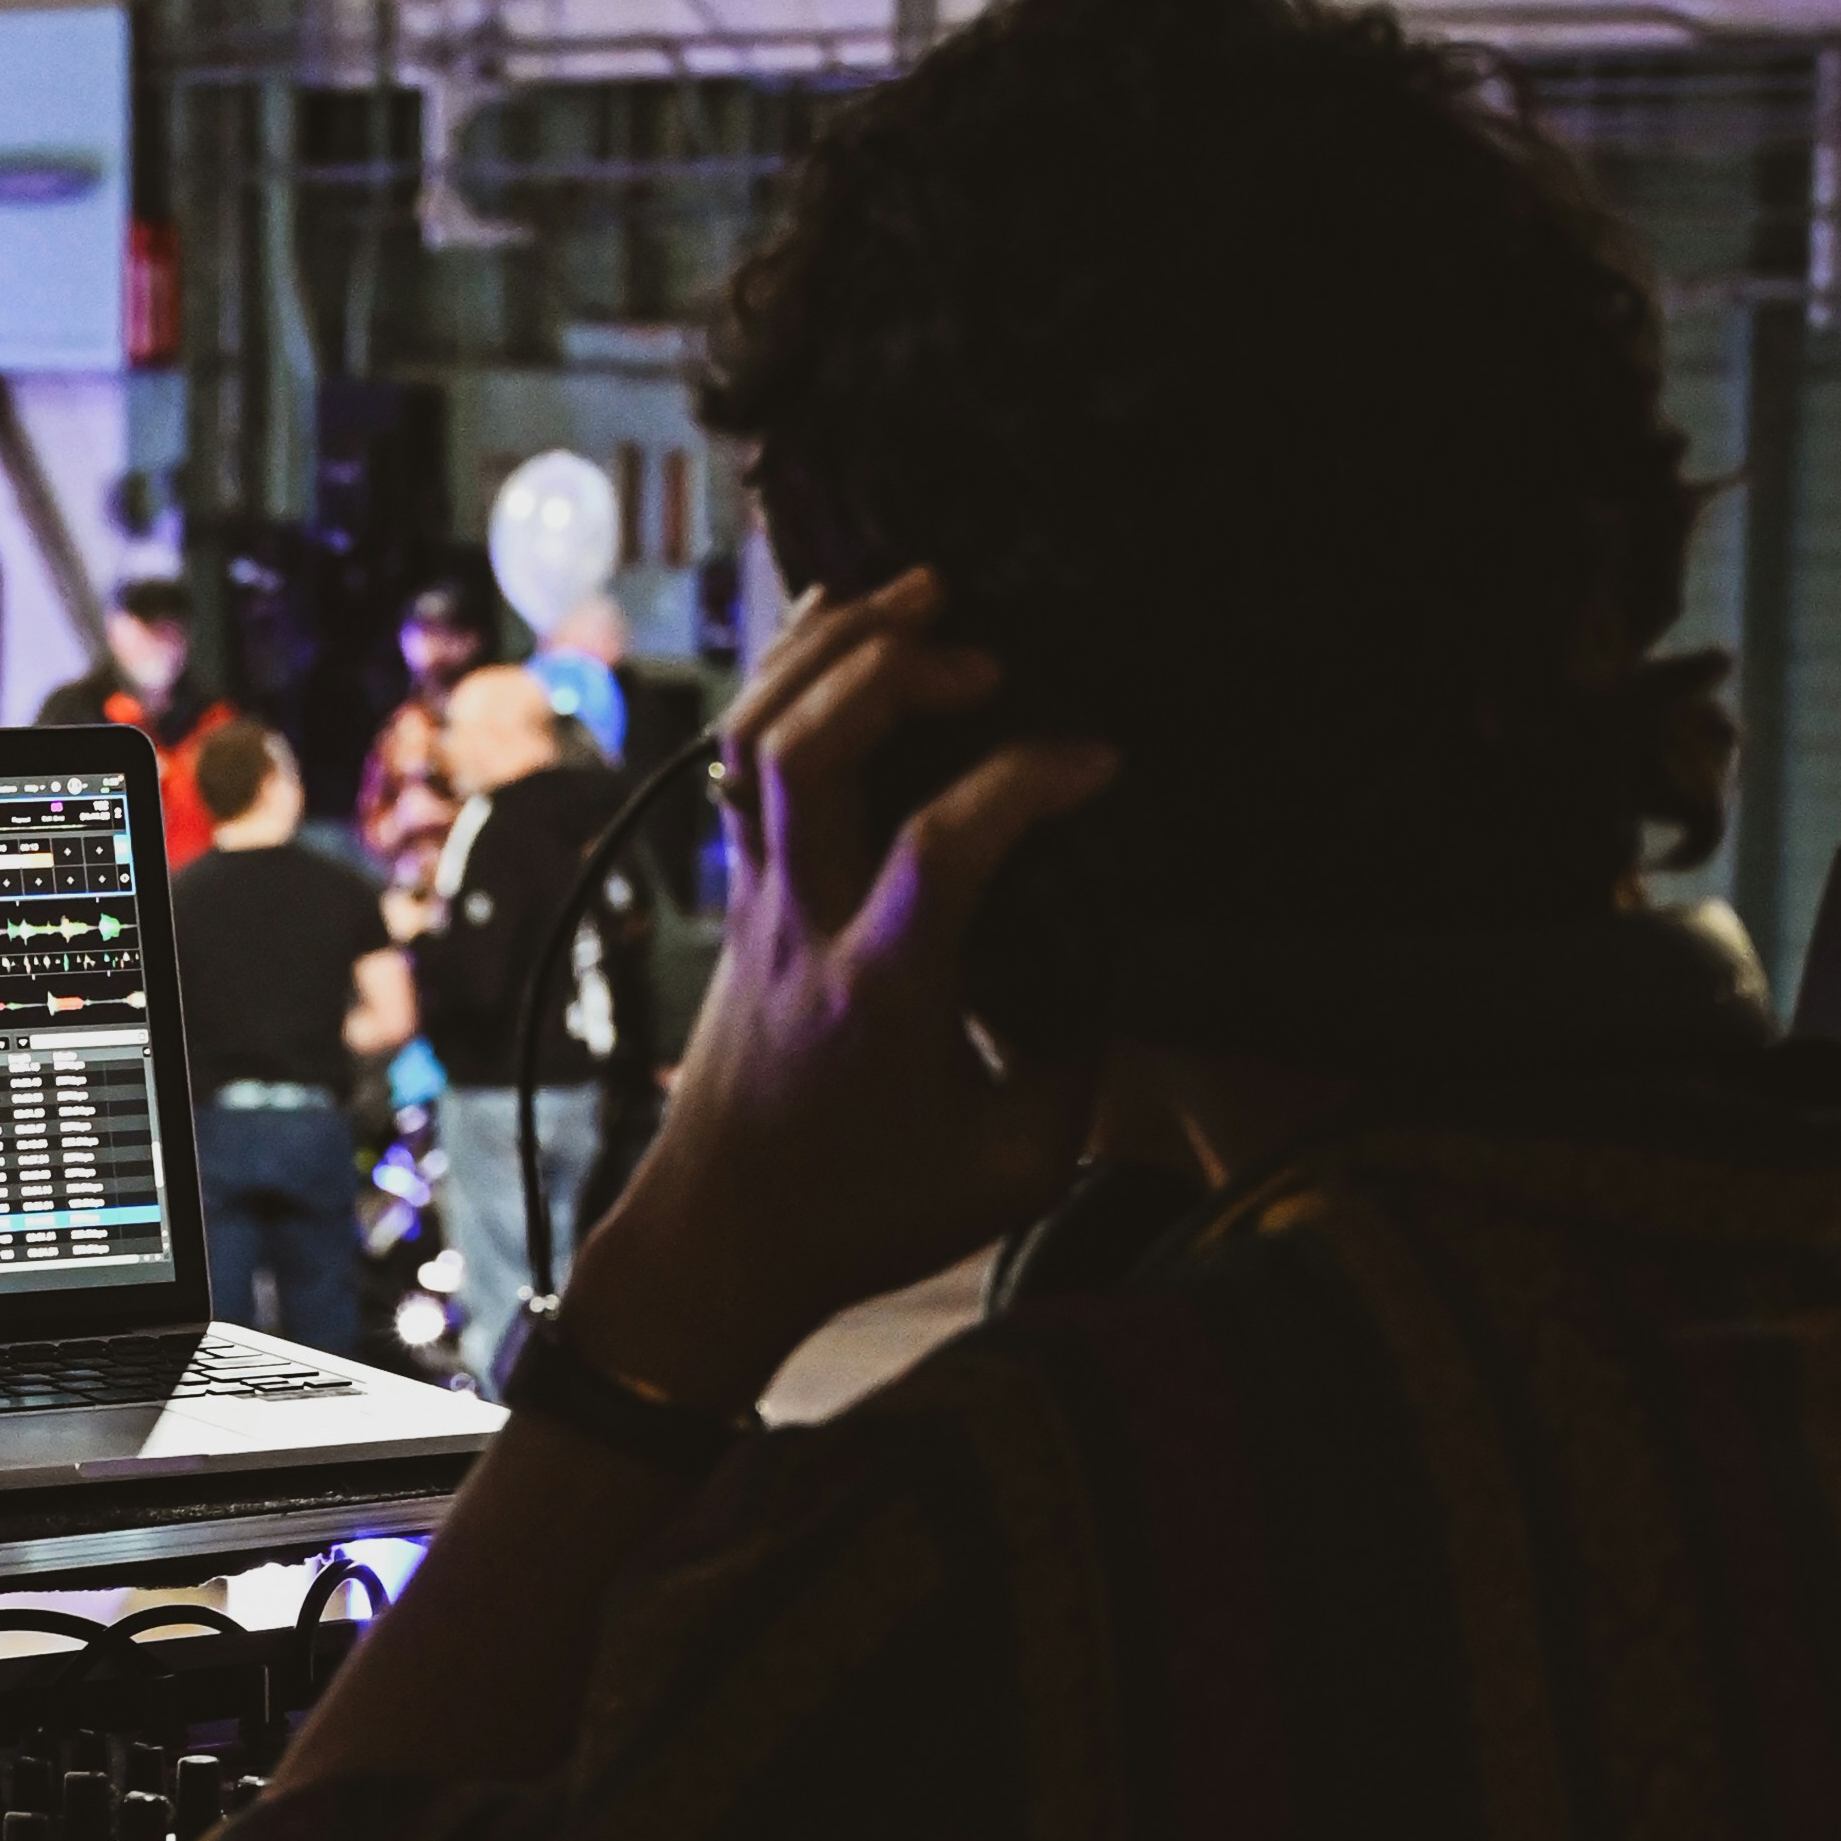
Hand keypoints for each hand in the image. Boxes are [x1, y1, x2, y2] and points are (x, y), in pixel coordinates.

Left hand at [564, 571, 1117, 1414]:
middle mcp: (803, 925)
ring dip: (829, 650)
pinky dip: (789, 677)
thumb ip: (1079, 1061)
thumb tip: (1123, 955)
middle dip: (887, 669)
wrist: (717, 1244)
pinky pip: (742, 758)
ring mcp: (757, 901)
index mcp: (880, 991)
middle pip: (803, 755)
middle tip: (981, 644)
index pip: (942, 846)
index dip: (1027, 780)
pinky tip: (847, 628)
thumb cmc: (866, 1214)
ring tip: (919, 596)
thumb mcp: (1013, 1167)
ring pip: (753, 739)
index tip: (1102, 761)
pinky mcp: (741, 894)